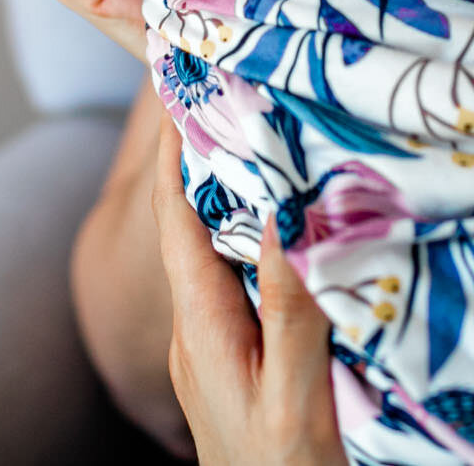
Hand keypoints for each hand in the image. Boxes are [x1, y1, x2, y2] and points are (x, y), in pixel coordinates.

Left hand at [151, 120, 346, 465]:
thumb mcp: (295, 392)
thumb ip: (291, 309)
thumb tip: (287, 215)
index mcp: (201, 326)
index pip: (178, 218)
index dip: (182, 149)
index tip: (188, 82)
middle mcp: (197, 329)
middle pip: (194, 225)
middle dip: (208, 156)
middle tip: (233, 89)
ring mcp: (213, 347)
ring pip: (218, 251)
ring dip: (235, 195)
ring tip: (262, 137)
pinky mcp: (238, 362)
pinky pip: (240, 280)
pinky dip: (257, 238)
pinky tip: (287, 226)